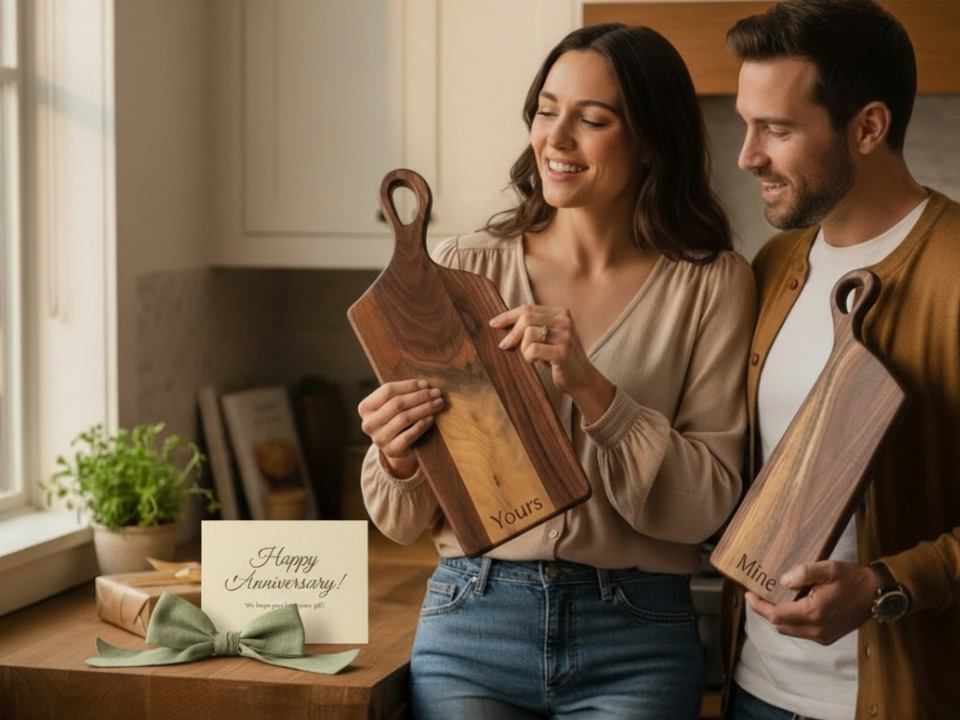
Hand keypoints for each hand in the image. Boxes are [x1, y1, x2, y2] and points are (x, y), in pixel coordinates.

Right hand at [358, 379, 443, 477]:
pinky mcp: (391, 450)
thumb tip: (425, 385)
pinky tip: (431, 418)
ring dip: (424, 409)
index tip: (426, 384)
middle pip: (397, 404)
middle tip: (436, 393)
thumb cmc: (397, 419)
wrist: (397, 448)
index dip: (409, 385)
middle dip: (419, 396)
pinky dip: (422, 425)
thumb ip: (403, 394)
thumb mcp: (393, 406)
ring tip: (438, 404)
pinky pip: (409, 435)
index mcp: (365, 407)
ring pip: (404, 418)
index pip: (387, 391)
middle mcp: (369, 423)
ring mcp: (379, 439)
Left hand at [489, 304, 613, 421]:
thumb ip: (532, 326)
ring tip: (531, 357)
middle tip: (505, 346)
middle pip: (526, 318)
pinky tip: (535, 362)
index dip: (508, 316)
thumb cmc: (559, 358)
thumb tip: (500, 323)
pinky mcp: (563, 352)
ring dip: (523, 349)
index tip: (493, 324)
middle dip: (511, 333)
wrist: (582, 380)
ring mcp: (566, 336)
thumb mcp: (548, 337)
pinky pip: (533, 350)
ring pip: (528, 334)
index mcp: (561, 313)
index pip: (528, 308)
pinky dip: (528, 357)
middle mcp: (565, 321)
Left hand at [745, 560, 877, 644]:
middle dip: (766, 612)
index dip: (759, 607)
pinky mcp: (827, 637)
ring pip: (790, 630)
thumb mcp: (829, 568)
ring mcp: (823, 636)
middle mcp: (817, 630)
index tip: (748, 594)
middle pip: (780, 625)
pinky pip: (801, 632)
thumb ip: (804, 573)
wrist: (876, 594)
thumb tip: (783, 581)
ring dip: (778, 617)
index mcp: (814, 613)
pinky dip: (791, 621)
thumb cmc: (853, 579)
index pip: (776, 615)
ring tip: (771, 599)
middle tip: (758, 595)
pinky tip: (790, 606)